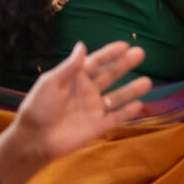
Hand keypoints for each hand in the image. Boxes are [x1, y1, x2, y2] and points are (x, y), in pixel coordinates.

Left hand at [17, 42, 150, 151]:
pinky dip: (128, 112)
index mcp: (74, 79)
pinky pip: (117, 117)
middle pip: (110, 75)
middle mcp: (87, 91)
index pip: (96, 62)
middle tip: (141, 54)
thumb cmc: (39, 108)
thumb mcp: (51, 83)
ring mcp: (94, 108)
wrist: (36, 139)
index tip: (125, 45)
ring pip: (118, 96)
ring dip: (132, 89)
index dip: (110, 54)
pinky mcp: (99, 126)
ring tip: (147, 82)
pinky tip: (139, 104)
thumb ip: (69, 67)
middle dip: (125, 65)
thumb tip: (82, 45)